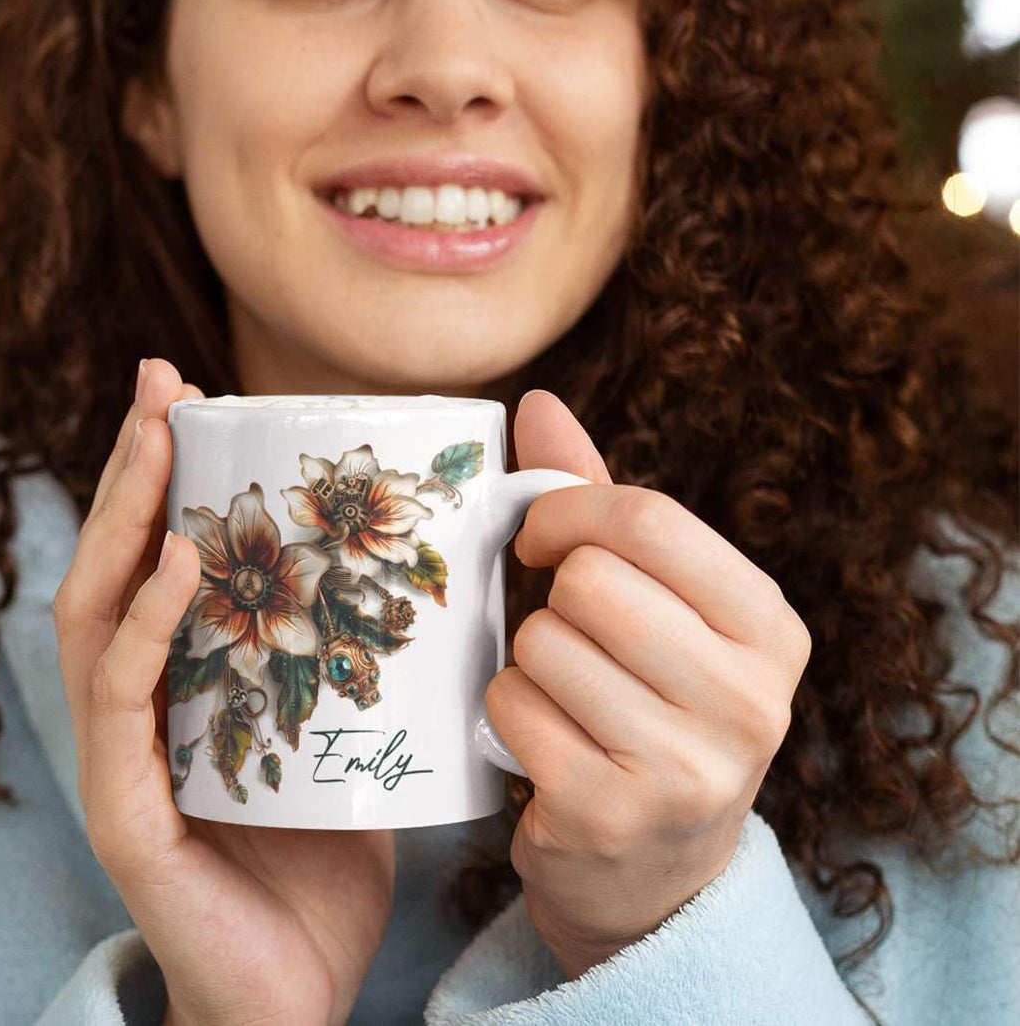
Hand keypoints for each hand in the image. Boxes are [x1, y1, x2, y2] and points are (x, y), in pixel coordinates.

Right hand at [53, 357, 394, 1025]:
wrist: (304, 998)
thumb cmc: (326, 856)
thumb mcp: (350, 728)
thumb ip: (361, 652)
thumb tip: (435, 558)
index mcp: (179, 680)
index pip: (152, 557)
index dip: (161, 472)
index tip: (187, 388)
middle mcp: (135, 707)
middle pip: (112, 563)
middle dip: (132, 466)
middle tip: (159, 380)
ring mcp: (120, 761)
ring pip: (95, 616)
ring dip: (122, 521)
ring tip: (158, 444)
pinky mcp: (126, 817)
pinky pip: (121, 705)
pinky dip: (140, 628)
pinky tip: (171, 566)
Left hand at [485, 390, 811, 978]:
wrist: (654, 874)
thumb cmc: (645, 702)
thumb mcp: (649, 600)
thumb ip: (596, 500)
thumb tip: (535, 401)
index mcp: (769, 628)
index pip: (649, 518)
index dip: (567, 512)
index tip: (540, 539)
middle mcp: (749, 701)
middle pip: (590, 581)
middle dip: (552, 600)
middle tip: (567, 636)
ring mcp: (686, 769)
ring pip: (542, 642)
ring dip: (528, 662)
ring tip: (566, 699)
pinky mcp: (611, 815)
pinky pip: (510, 706)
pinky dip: (506, 714)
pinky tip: (546, 745)